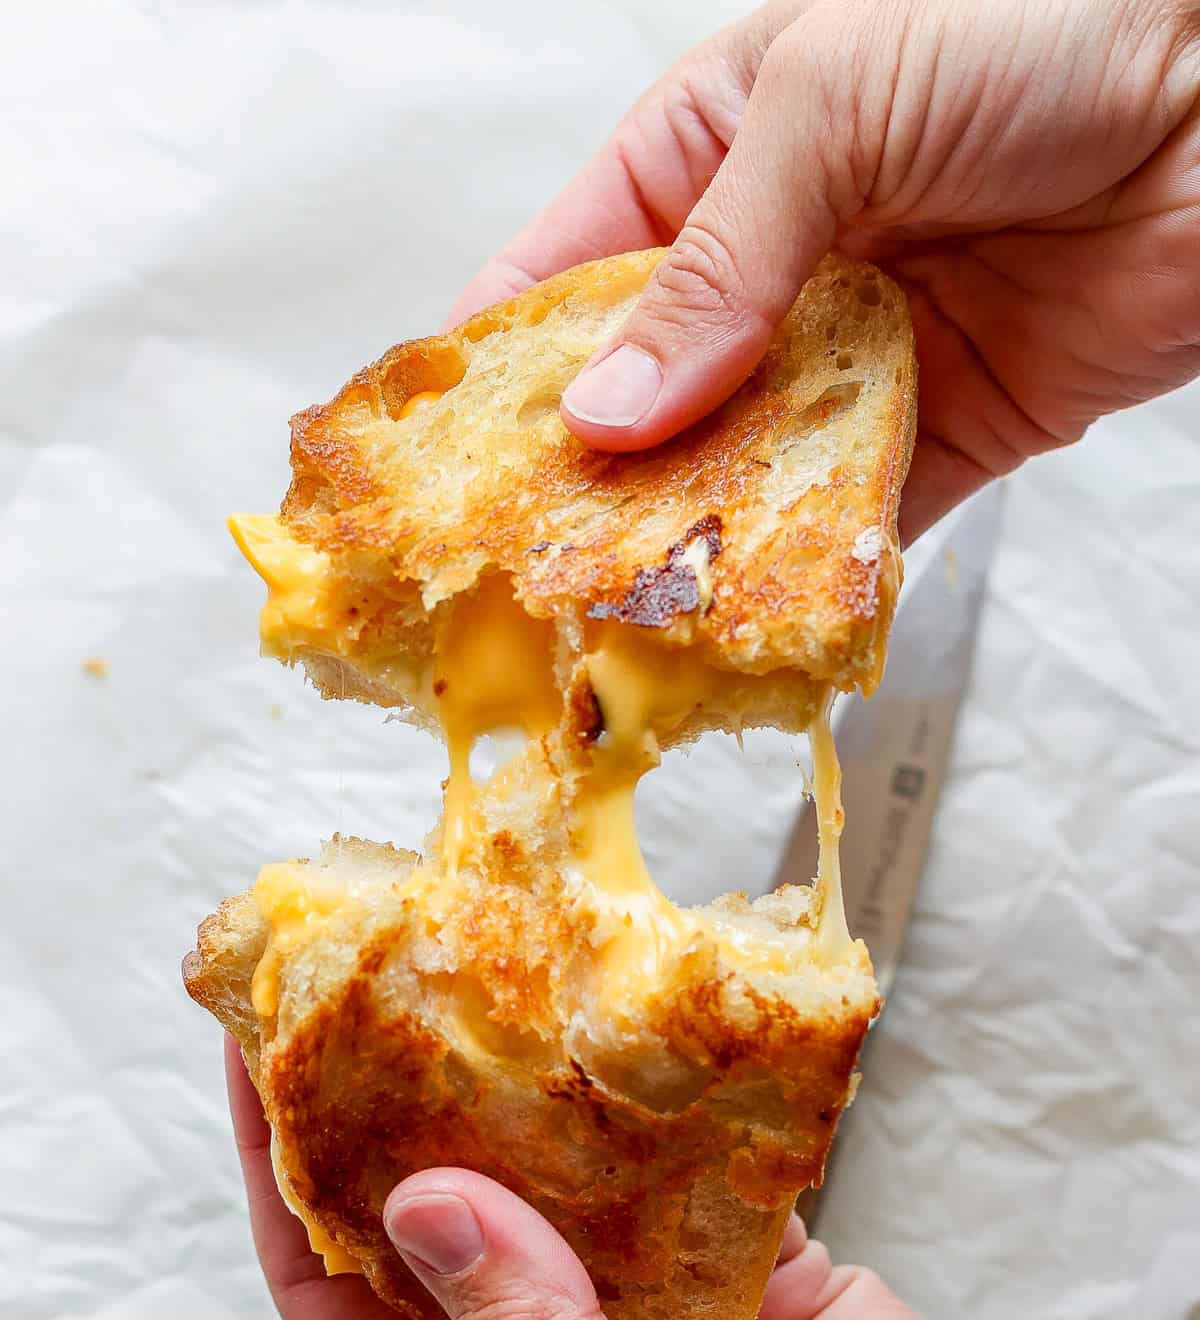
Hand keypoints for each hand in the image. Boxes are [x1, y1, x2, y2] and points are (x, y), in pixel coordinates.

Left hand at [228, 1039, 1198, 1319]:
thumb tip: (425, 1201)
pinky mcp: (747, 1277)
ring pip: (559, 1178)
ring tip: (492, 971)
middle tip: (377, 973)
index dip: (284, 1176)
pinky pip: (682, 1170)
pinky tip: (632, 1023)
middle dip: (404, 1105)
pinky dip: (660, 1103)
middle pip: (438, 1217)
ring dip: (529, 1087)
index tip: (257, 1053)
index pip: (334, 1296)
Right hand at [450, 0, 1199, 539]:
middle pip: (642, 399)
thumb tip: (608, 409)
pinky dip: (805, 569)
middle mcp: (770, 270)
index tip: (432, 459)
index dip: (495, 367)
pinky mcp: (941, 432)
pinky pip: (851, 518)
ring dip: (683, 542)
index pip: (566, 275)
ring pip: (735, 474)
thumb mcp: (831, 103)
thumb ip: (717, 263)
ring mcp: (849, 359)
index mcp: (711, 157)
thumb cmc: (1039, 23)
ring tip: (615, 613)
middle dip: (581, 484)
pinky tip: (745, 612)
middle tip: (514, 572)